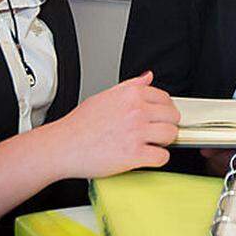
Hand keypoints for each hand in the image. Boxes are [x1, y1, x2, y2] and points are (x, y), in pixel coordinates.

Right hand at [44, 71, 180, 178]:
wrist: (62, 146)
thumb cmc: (79, 124)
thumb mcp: (105, 96)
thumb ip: (130, 86)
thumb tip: (147, 77)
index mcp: (131, 94)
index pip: (165, 99)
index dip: (163, 110)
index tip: (158, 117)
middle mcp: (136, 111)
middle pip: (173, 117)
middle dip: (166, 125)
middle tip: (154, 132)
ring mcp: (137, 132)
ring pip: (172, 135)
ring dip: (163, 142)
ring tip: (151, 144)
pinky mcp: (134, 154)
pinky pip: (162, 156)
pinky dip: (157, 159)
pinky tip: (146, 157)